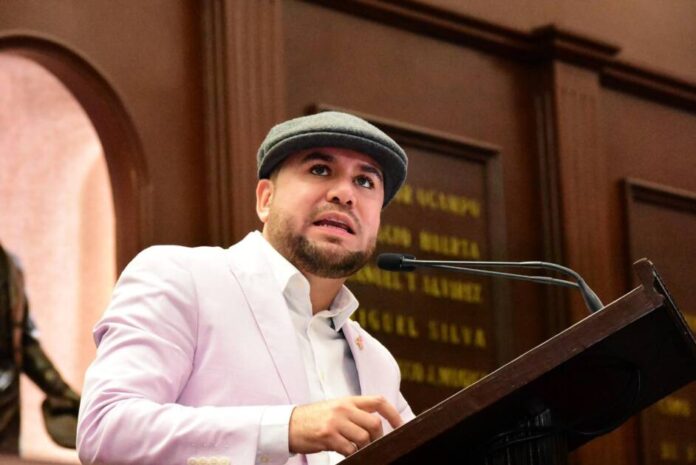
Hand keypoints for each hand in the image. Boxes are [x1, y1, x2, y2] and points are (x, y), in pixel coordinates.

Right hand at [288, 395, 402, 455]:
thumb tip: (375, 425)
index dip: (393, 414)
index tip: (400, 426)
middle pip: (374, 423)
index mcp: (348, 401)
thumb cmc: (313, 418)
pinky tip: (345, 453)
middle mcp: (343, 409)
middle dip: (378, 437)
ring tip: (356, 449)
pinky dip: (351, 453)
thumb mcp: (335, 408)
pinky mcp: (328, 436)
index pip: (378, 401)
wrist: (288, 424)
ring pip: (363, 437)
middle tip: (372, 444)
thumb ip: (354, 413)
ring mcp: (335, 422)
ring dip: (364, 447)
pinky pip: (349, 448)